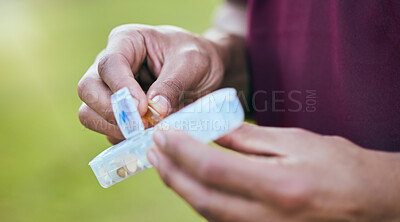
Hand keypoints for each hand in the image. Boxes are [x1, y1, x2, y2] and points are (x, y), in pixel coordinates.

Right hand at [77, 24, 224, 143]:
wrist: (205, 72)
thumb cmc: (197, 58)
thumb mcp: (192, 63)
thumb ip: (172, 84)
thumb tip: (154, 112)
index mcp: (126, 41)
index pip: (109, 64)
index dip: (122, 89)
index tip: (143, 108)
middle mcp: (111, 66)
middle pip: (87, 89)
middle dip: (111, 111)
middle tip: (141, 126)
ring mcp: (108, 90)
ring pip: (89, 113)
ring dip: (114, 128)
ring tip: (146, 133)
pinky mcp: (116, 114)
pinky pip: (106, 131)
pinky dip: (122, 140)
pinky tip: (146, 138)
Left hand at [147, 123, 399, 221]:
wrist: (368, 200)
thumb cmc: (336, 164)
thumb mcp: (293, 141)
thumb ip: (247, 137)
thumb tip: (209, 126)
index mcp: (279, 186)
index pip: (213, 169)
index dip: (182, 150)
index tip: (164, 133)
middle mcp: (268, 217)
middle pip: (202, 198)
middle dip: (171, 172)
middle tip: (153, 149)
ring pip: (208, 213)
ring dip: (181, 187)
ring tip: (165, 163)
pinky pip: (221, 220)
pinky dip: (200, 200)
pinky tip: (190, 182)